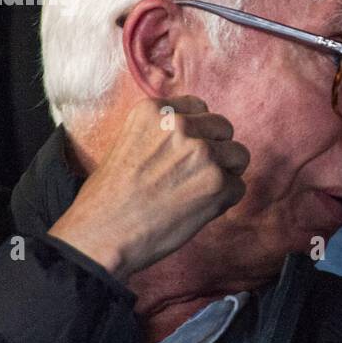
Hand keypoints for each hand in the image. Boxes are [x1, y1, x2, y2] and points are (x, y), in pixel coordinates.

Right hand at [48, 96, 249, 280]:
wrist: (102, 235)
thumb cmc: (108, 197)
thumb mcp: (127, 143)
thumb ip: (162, 134)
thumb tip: (197, 137)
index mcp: (154, 111)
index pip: (199, 107)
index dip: (197, 131)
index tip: (187, 150)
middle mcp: (180, 126)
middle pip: (224, 127)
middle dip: (216, 149)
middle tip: (196, 174)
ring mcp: (202, 153)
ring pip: (239, 155)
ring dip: (226, 173)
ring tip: (198, 191)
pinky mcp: (217, 183)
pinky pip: (238, 187)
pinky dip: (224, 201)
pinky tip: (197, 209)